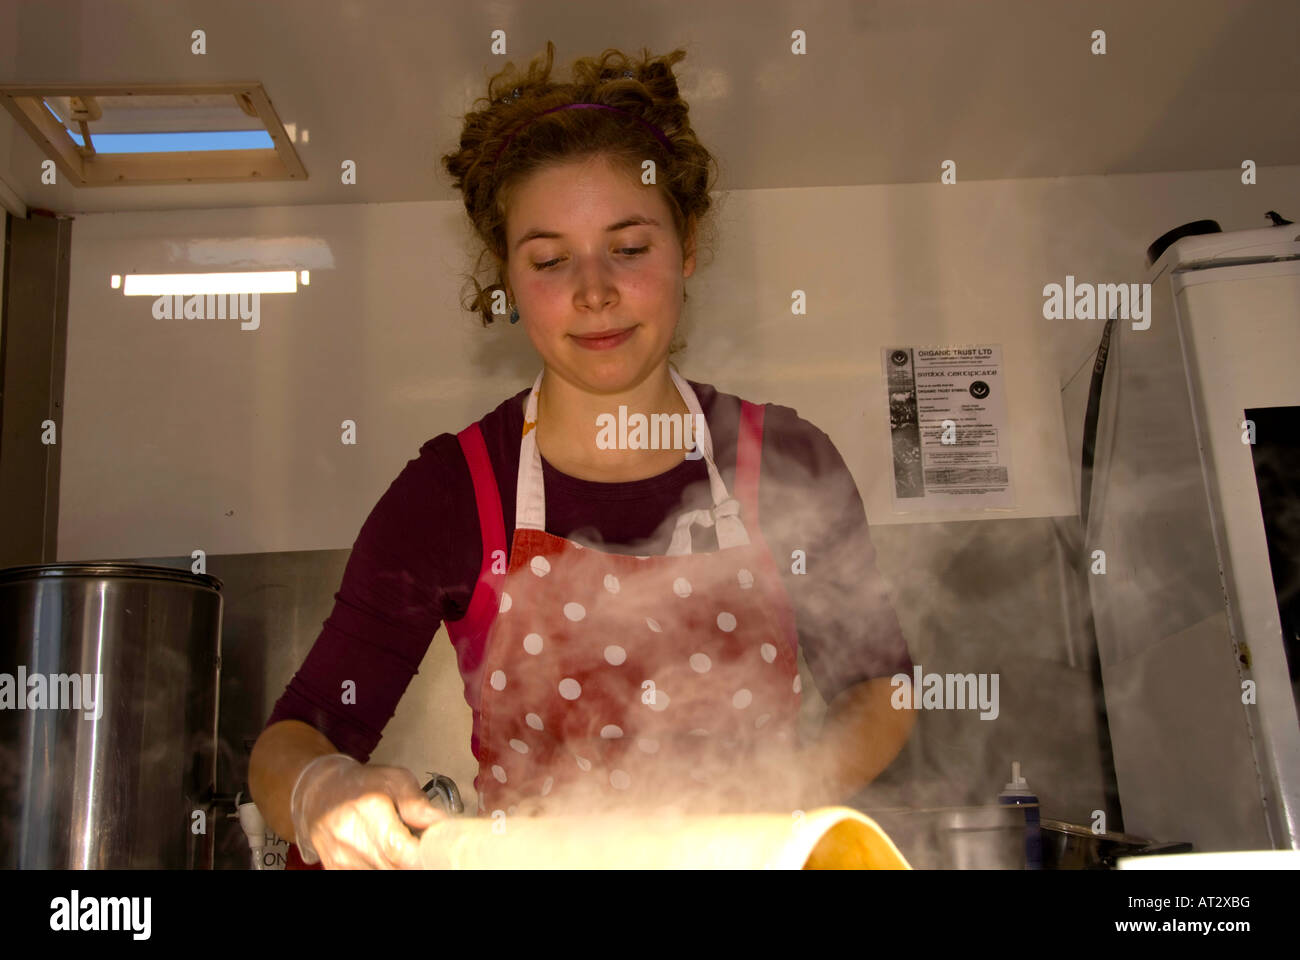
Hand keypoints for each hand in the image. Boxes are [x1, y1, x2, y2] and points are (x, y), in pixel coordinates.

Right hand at [290, 755, 445, 868]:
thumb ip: (418, 803)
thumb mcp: (396, 780)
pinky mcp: (337, 871)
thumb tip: (442, 823)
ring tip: (402, 846)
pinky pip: (370, 875)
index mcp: (368, 813)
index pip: (400, 850)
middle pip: (394, 867)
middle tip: (423, 846)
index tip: (435, 848)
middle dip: (415, 861)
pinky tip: (387, 855)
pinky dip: (385, 867)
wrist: (320, 792)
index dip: (422, 854)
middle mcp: (351, 841)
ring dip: (399, 865)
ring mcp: (342, 860)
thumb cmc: (363, 784)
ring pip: (384, 873)